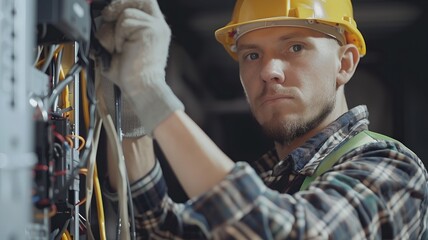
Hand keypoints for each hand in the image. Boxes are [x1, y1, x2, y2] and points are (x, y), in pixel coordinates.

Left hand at [95, 0, 183, 134]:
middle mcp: (158, 25)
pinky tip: (124, 49)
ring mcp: (156, 26)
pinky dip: (118, 37)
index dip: (125, 2)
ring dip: (115, 31)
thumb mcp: (118, 46)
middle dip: (118, 6)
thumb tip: (99, 19)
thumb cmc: (130, 74)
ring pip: (126, 13)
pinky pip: (125, 23)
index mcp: (153, 28)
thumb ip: (113, 30)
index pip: (143, 2)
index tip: (110, 12)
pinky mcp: (151, 29)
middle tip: (107, 18)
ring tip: (120, 48)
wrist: (141, 88)